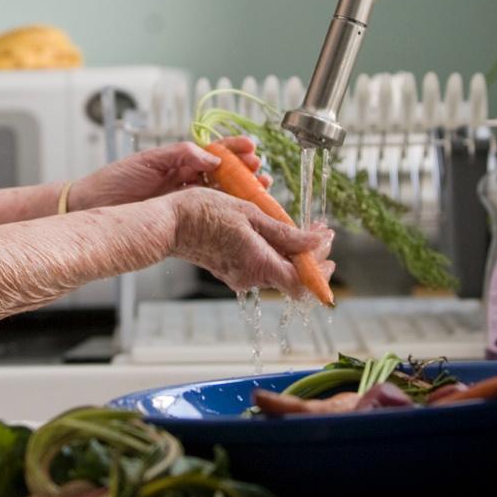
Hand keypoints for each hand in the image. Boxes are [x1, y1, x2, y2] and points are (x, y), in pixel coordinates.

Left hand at [70, 136, 269, 210]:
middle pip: (224, 174)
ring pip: (221, 194)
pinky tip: (240, 213)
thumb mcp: (147, 161)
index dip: (234, 150)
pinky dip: (226, 213)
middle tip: (261, 173)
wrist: (92, 207)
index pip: (213, 152)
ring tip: (260, 189)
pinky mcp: (180, 219)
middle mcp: (185, 180)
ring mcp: (184, 200)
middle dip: (245, 171)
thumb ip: (180, 155)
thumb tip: (211, 156)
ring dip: (242, 192)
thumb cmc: (114, 181)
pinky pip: (208, 214)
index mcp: (178, 161)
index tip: (251, 149)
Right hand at [166, 187, 334, 296]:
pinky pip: (261, 265)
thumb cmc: (204, 213)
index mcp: (259, 264)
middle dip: (311, 256)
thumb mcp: (250, 214)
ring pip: (277, 270)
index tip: (327, 242)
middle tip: (318, 232)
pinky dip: (274, 251)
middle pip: (292, 277)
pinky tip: (273, 232)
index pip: (303, 283)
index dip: (321, 268)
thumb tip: (316, 242)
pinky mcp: (230, 270)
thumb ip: (285, 233)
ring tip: (298, 227)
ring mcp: (239, 276)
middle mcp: (250, 277)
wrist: (168, 223)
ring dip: (293, 252)